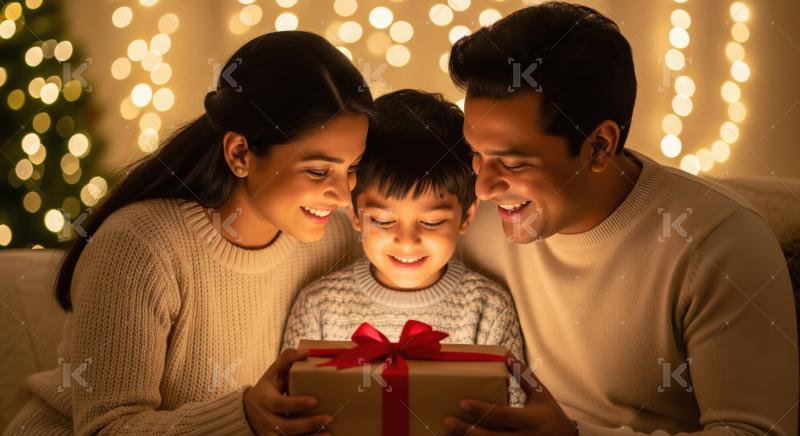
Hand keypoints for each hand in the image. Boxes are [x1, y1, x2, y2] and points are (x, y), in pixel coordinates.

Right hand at [243, 348, 332, 435]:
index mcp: (265, 399)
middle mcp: (266, 419)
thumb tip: (306, 352)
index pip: (280, 404)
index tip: (315, 400)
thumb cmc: (267, 387)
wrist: (248, 410)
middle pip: (287, 426)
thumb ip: (287, 359)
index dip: (297, 404)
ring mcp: (270, 432)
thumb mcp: (272, 372)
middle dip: (308, 424)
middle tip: (329, 418)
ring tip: (329, 433)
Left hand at [443, 353, 577, 435]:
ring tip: (449, 433)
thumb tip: (506, 354)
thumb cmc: (552, 415)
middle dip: (468, 431)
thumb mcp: (541, 395)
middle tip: (447, 421)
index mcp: (530, 420)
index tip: (462, 403)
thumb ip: (523, 376)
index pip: (502, 415)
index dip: (482, 410)